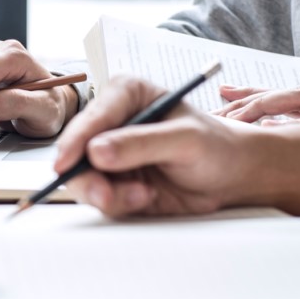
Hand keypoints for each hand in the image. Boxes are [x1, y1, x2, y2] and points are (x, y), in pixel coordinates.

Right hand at [54, 76, 257, 217]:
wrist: (231, 176)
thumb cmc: (216, 146)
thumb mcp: (185, 140)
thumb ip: (142, 143)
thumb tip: (97, 151)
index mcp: (126, 95)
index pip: (92, 116)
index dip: (76, 140)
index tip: (68, 163)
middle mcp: (112, 123)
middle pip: (76, 150)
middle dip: (87, 177)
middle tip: (106, 196)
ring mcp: (110, 154)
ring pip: (83, 178)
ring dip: (109, 194)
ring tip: (144, 196)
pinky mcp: (114, 181)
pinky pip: (100, 197)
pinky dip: (120, 203)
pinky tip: (148, 197)